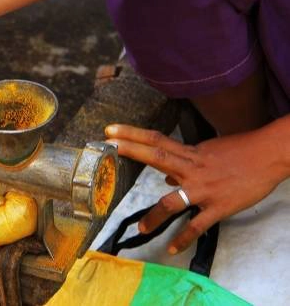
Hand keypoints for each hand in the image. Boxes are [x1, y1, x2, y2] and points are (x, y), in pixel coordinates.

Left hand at [105, 123, 288, 254]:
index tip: (111, 131)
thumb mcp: (208, 151)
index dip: (132, 134)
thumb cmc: (240, 151)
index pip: (156, 140)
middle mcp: (192, 167)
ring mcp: (204, 188)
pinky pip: (197, 226)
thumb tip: (166, 179)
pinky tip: (172, 249)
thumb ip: (185, 164)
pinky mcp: (218, 207)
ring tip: (142, 229)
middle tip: (109, 147)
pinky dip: (184, 238)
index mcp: (189, 153)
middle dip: (131, 151)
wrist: (270, 155)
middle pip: (157, 156)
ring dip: (154, 216)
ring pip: (172, 202)